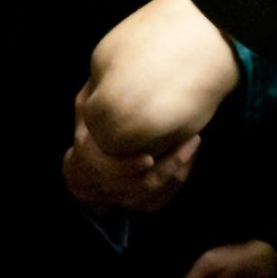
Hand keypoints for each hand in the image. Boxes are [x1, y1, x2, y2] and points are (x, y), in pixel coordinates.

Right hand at [63, 83, 200, 213]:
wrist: (82, 176)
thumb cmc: (87, 133)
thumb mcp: (83, 111)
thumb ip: (92, 97)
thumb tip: (104, 71)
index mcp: (92, 163)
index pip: (109, 172)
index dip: (128, 168)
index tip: (148, 157)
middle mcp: (109, 187)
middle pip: (142, 185)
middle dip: (168, 165)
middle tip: (190, 141)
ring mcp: (126, 199)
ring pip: (157, 193)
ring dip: (178, 171)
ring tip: (194, 145)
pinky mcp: (141, 205)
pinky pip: (163, 199)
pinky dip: (178, 182)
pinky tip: (190, 159)